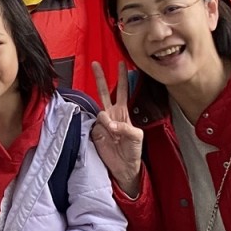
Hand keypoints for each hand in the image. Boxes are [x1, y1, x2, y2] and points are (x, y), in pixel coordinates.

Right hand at [91, 60, 144, 195]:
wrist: (124, 167)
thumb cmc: (133, 151)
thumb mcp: (136, 137)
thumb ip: (125, 128)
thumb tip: (110, 123)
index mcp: (124, 113)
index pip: (122, 91)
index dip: (122, 77)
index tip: (121, 63)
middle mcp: (112, 115)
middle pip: (104, 92)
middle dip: (100, 78)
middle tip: (95, 63)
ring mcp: (102, 123)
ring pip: (98, 109)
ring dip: (104, 117)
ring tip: (112, 131)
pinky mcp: (95, 132)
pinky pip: (93, 124)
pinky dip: (100, 128)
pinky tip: (106, 135)